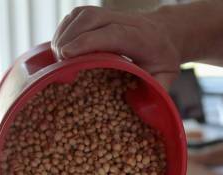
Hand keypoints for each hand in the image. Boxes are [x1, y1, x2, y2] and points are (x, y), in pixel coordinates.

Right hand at [51, 6, 180, 88]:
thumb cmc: (162, 59)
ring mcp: (111, 14)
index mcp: (142, 38)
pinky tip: (60, 48)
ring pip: (81, 14)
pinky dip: (63, 30)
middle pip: (91, 18)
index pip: (113, 33)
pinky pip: (76, 16)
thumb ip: (155, 91)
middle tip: (58, 62)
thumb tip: (140, 112)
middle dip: (69, 38)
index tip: (67, 55)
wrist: (165, 33)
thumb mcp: (165, 77)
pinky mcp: (99, 14)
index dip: (88, 42)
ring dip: (63, 34)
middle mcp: (126, 20)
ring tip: (57, 58)